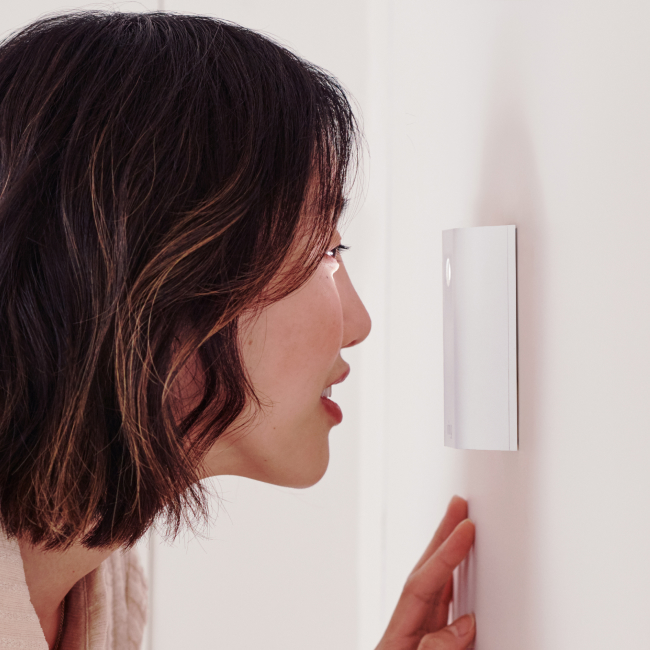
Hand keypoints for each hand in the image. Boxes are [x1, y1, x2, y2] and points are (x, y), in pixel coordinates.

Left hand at [375, 495, 475, 649]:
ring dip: (450, 555)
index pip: (421, 585)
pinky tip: (466, 571)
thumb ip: (436, 648)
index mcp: (396, 638)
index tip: (466, 528)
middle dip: (442, 538)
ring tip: (462, 524)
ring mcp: (417, 637)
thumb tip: (467, 623)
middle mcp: (406, 631)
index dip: (446, 555)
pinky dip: (456, 584)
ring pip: (436, 587)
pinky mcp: (429, 645)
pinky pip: (444, 607)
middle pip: (424, 574)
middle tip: (458, 505)